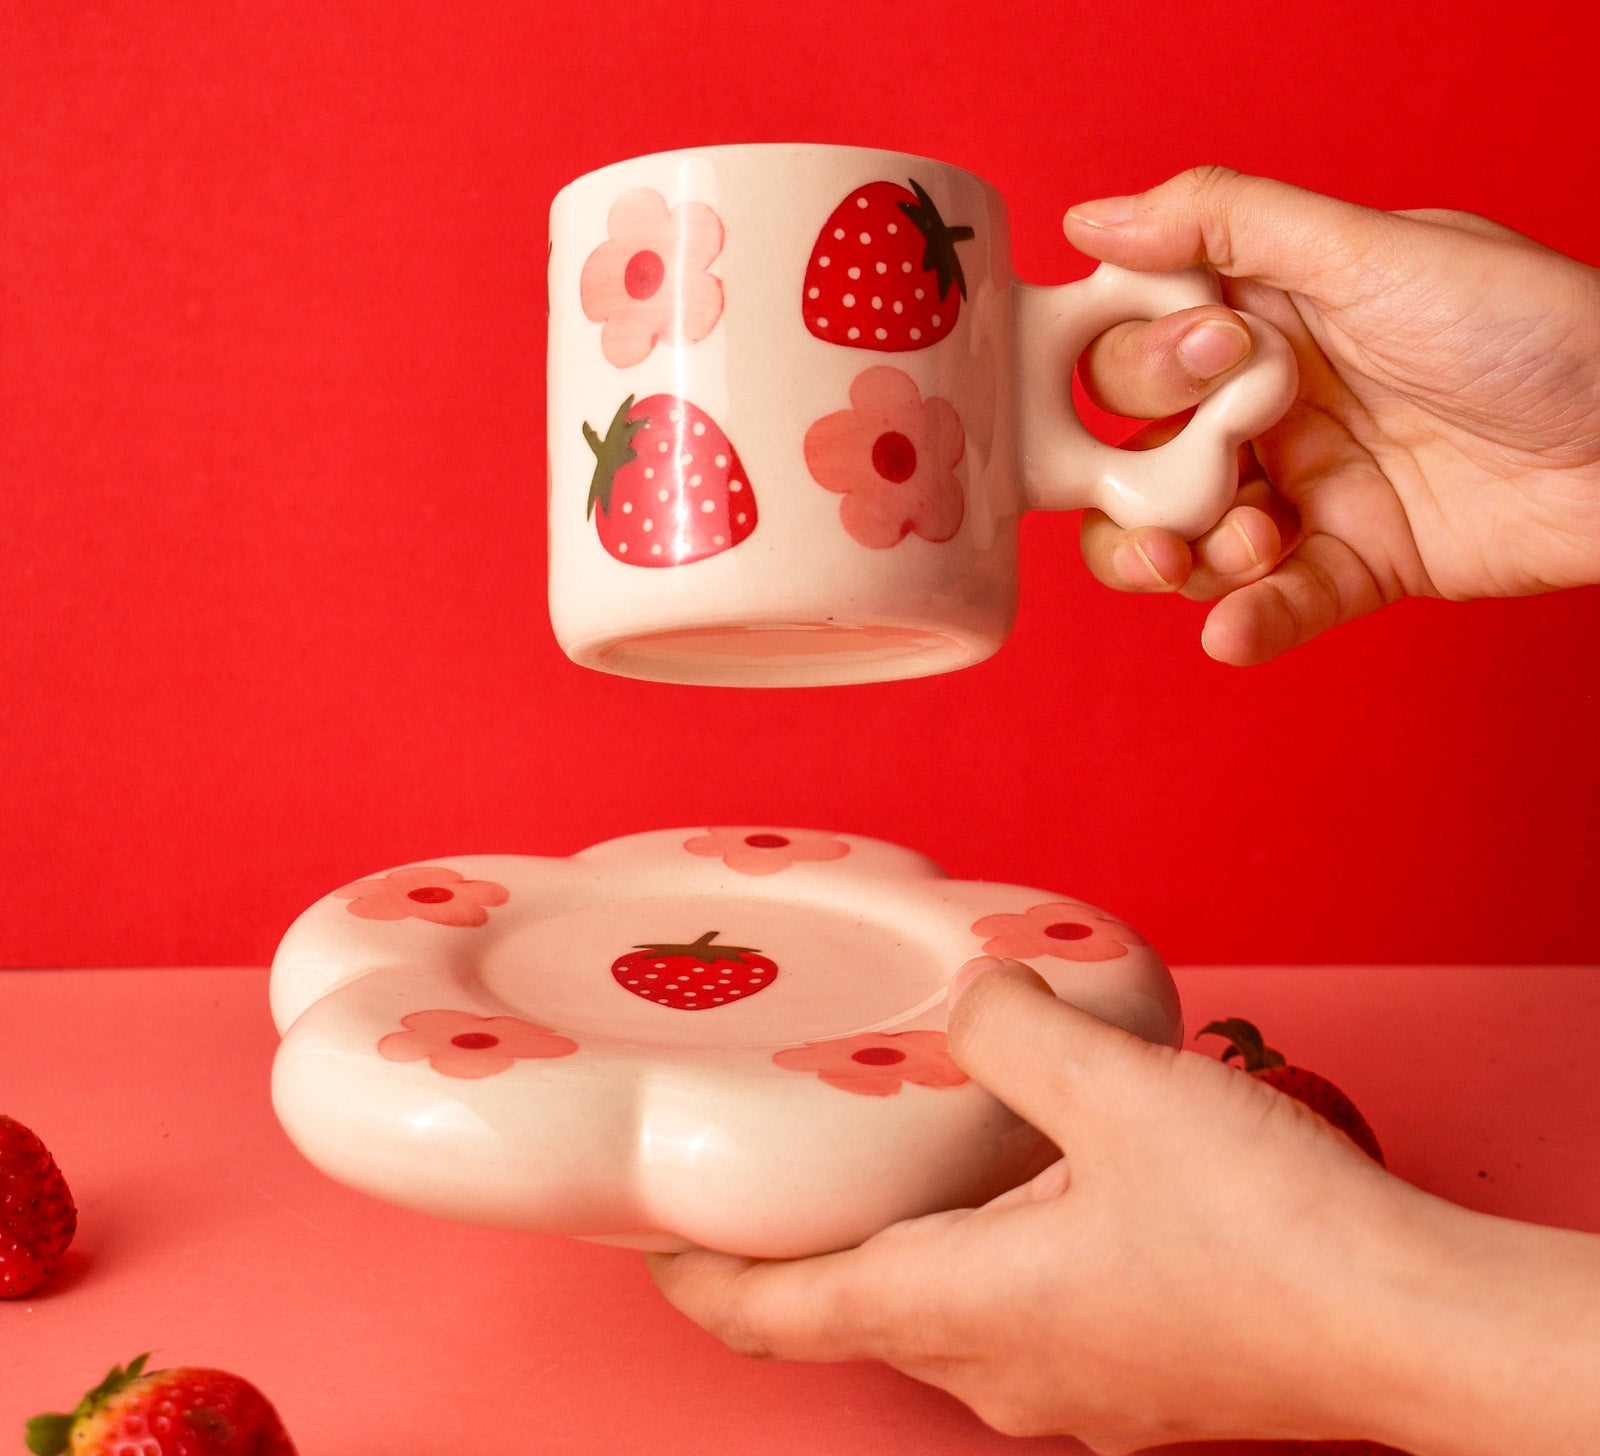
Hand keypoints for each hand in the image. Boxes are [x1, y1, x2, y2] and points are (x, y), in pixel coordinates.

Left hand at [647, 963, 1599, 1453]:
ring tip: (877, 1159)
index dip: (699, 1276)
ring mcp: (1070, 1383)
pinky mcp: (1131, 1369)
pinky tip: (1017, 1185)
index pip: (780, 1313)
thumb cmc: (1271, 1237)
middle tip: (756, 1170)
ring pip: (934, 1313)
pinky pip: (1013, 1313)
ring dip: (889, 1245)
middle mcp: (1003, 1368)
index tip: (647, 1238)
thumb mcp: (1117, 1093)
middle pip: (848, 1312)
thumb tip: (978, 994)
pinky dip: (976, 1253)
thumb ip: (1018, 1030)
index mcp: (965, 1309)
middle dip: (788, 1251)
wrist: (1410, 1326)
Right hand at [1063, 167, 1599, 663]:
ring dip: (1178, 557)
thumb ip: (1229, 226)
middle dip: (1142, 476)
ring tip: (1231, 553)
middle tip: (1213, 472)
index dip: (1144, 364)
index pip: (1139, 348)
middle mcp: (1271, 405)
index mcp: (1265, 318)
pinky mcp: (1354, 563)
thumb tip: (1089, 216)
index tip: (1210, 358)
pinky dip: (1248, 618)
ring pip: (1184, 539)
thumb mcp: (1374, 252)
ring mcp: (1309, 490)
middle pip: (1137, 455)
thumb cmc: (1533, 327)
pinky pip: (1275, 601)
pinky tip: (1233, 630)